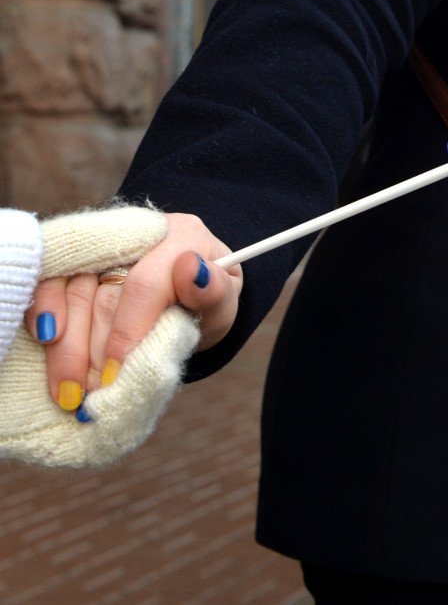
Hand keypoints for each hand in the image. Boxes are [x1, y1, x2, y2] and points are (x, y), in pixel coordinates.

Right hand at [26, 209, 241, 411]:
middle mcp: (140, 234)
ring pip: (73, 292)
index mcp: (183, 236)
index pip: (147, 284)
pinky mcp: (77, 259)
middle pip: (104, 293)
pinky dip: (44, 312)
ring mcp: (106, 244)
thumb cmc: (208, 301)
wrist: (192, 293)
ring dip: (67, 346)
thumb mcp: (223, 304)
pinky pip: (51, 281)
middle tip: (91, 393)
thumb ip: (213, 292)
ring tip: (72, 388)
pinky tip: (47, 341)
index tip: (116, 372)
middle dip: (92, 350)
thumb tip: (192, 269)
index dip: (129, 330)